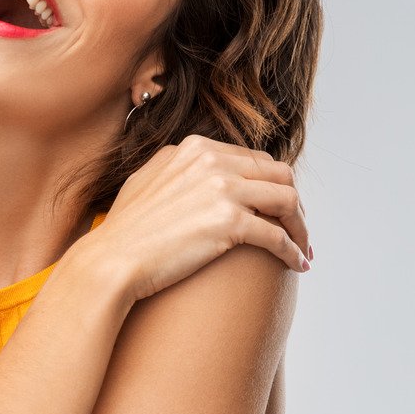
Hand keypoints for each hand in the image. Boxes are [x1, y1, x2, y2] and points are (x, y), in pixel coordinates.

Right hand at [92, 134, 312, 302]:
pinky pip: (278, 236)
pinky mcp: (230, 223)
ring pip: (287, 201)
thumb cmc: (123, 230)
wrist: (111, 260)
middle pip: (279, 175)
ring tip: (303, 248)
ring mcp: (223, 190)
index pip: (253, 159)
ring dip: (300, 227)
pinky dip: (293, 251)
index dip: (272, 184)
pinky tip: (296, 265)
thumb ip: (177, 168)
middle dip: (294, 203)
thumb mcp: (147, 180)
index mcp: (195, 148)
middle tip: (296, 227)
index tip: (276, 207)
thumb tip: (196, 169)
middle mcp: (213, 161)